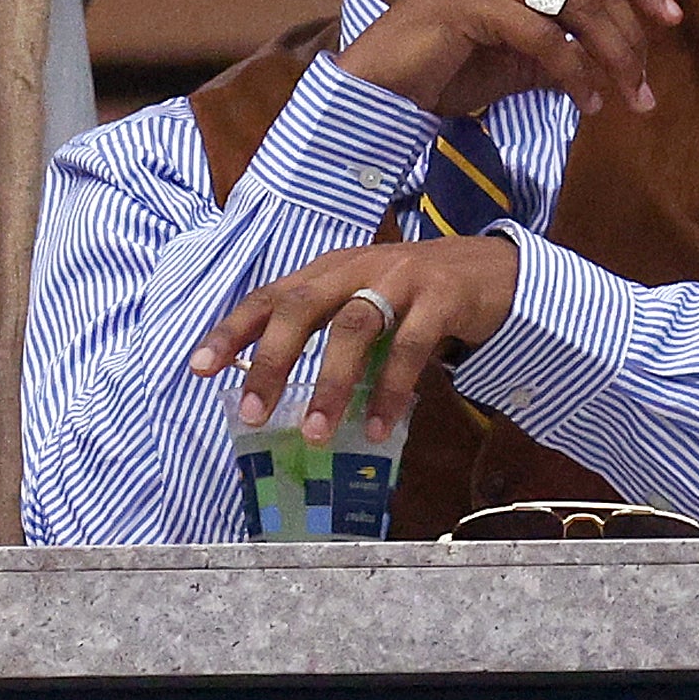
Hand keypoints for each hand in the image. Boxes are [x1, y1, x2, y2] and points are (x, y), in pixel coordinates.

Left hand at [190, 235, 519, 443]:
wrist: (499, 268)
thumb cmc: (422, 292)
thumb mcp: (367, 298)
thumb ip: (330, 328)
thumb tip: (281, 386)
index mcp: (331, 269)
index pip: (271, 296)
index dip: (232, 331)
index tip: (199, 368)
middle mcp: (359, 267)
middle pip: (302, 308)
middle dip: (273, 362)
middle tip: (252, 413)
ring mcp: (403, 278)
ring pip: (354, 328)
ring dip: (331, 384)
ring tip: (317, 432)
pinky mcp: (444, 296)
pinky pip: (411, 347)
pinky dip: (392, 390)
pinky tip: (380, 426)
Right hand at [335, 0, 682, 118]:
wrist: (379, 87)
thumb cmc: (446, 71)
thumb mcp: (519, 56)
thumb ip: (564, 45)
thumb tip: (620, 58)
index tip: (671, 19)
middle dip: (630, 34)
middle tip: (645, 86)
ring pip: (576, 5)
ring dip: (613, 56)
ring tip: (627, 98)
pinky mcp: (467, 1)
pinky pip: (543, 36)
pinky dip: (574, 73)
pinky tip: (585, 103)